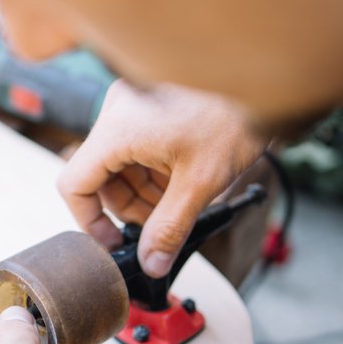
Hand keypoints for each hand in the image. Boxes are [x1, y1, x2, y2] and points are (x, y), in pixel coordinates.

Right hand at [57, 80, 267, 276]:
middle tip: (157, 229)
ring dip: (142, 193)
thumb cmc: (238, 115)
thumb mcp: (201, 182)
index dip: (90, 221)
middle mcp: (117, 111)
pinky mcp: (147, 105)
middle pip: (99, 177)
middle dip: (128, 208)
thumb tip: (152, 265)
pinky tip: (178, 185)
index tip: (112, 243)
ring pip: (118, 165)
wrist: (268, 79)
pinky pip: (134, 148)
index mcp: (118, 127)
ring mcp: (131, 105)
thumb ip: (170, 229)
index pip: (74, 184)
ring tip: (176, 208)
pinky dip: (151, 172)